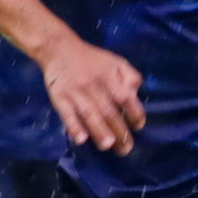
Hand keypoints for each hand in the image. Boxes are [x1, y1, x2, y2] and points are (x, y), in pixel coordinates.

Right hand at [40, 34, 145, 155]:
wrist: (59, 49)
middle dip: (119, 131)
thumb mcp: (116, 61)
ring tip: (108, 146)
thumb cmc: (92, 60)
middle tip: (127, 148)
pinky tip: (81, 139)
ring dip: (100, 131)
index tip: (138, 126)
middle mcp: (94, 85)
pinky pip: (67, 115)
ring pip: (90, 114)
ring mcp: (76, 93)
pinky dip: (74, 127)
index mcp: (110, 76)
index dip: (134, 112)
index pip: (125, 97)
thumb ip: (130, 76)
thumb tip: (136, 95)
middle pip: (108, 110)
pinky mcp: (60, 98)